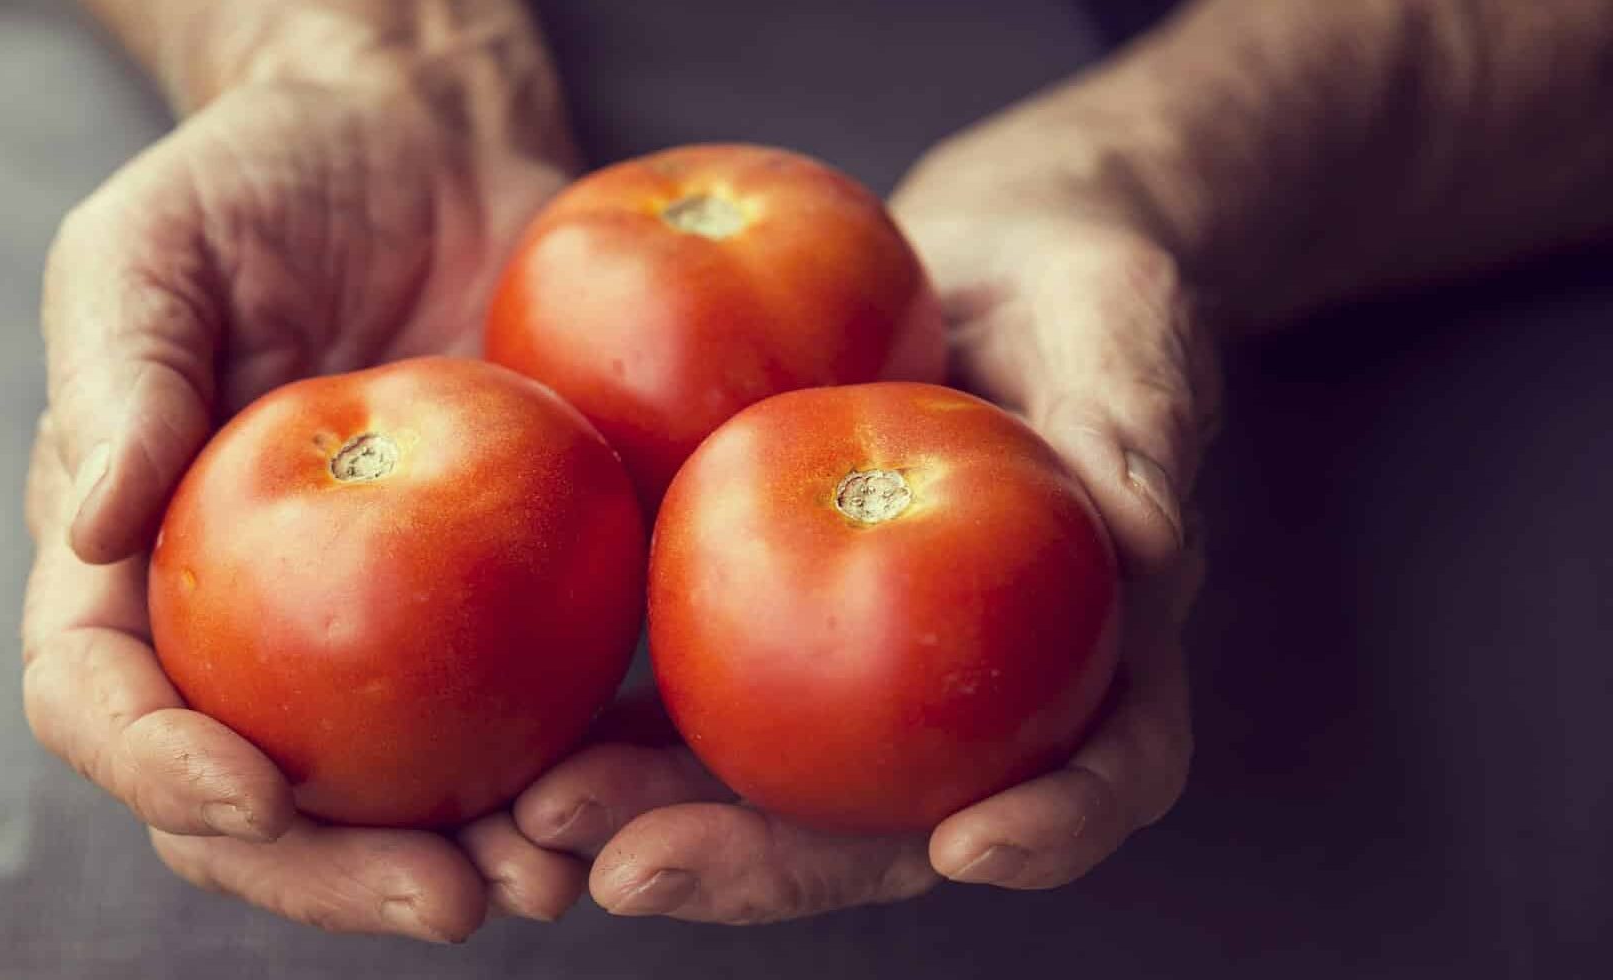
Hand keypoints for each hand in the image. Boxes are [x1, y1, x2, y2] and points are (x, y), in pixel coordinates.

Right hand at [20, 70, 583, 942]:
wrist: (421, 139)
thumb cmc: (258, 179)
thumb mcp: (150, 246)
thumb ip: (116, 378)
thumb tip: (95, 528)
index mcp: (130, 562)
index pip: (103, 697)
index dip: (159, 768)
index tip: (250, 794)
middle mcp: (247, 627)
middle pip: (257, 800)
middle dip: (335, 873)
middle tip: (444, 898)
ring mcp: (375, 629)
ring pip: (398, 792)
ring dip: (468, 858)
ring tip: (552, 881)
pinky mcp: (500, 600)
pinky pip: (529, 707)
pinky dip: (575, 769)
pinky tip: (632, 795)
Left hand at [512, 132, 1219, 922]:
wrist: (971, 257)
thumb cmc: (1077, 289)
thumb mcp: (1120, 320)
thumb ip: (1134, 416)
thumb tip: (1146, 532)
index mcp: (1099, 650)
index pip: (1109, 762)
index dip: (1057, 821)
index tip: (969, 847)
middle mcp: (971, 699)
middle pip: (889, 822)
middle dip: (767, 864)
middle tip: (639, 871)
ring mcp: (858, 680)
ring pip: (764, 786)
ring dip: (651, 817)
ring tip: (540, 820)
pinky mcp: (762, 625)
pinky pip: (686, 687)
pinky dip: (605, 721)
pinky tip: (520, 726)